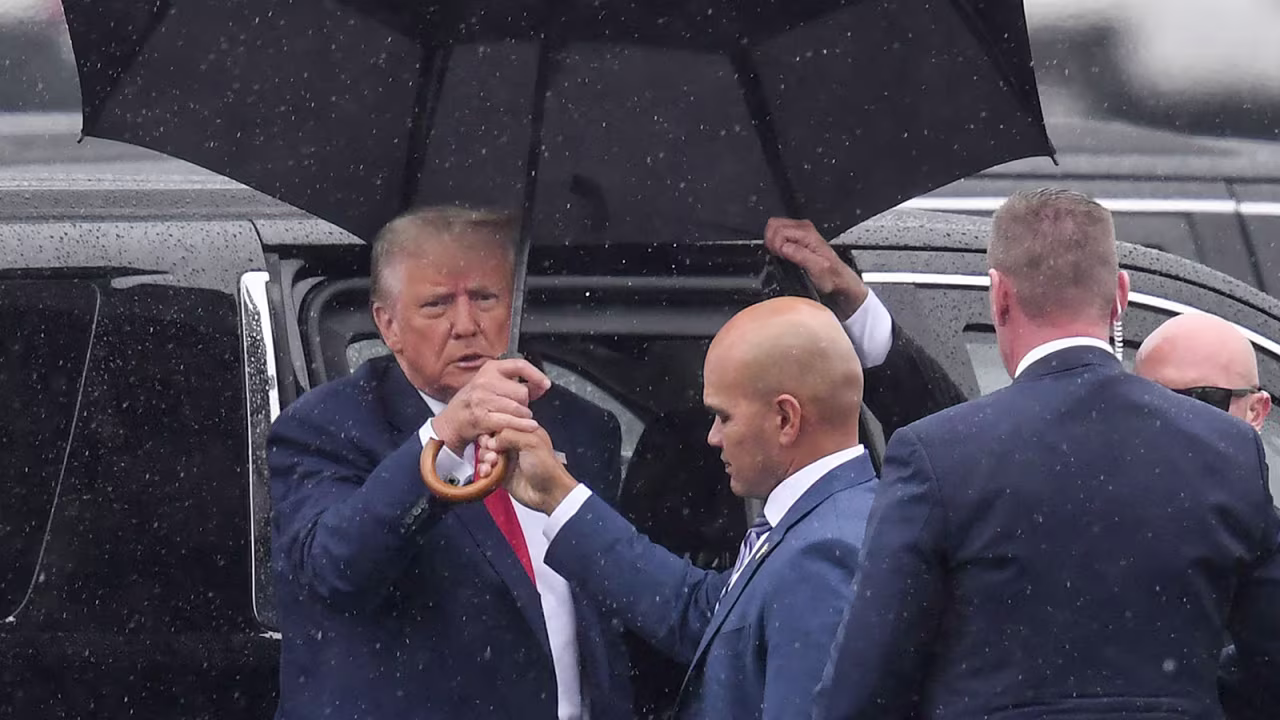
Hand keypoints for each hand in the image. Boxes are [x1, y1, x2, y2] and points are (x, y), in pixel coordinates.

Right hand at [432, 358, 551, 453]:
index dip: (536, 374)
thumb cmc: (474, 404)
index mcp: (490, 369)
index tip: (546, 384)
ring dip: (523, 416)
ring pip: (518, 407)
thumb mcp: (492, 387)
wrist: (451, 422)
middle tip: (518, 409)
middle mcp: (485, 381)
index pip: (519, 365)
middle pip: (522, 391)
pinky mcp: (481, 417)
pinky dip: (522, 425)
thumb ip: (517, 385)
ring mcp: (482, 399)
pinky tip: (529, 426)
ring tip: (518, 419)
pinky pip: (510, 420)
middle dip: (525, 403)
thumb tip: (541, 386)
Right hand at [478, 427, 578, 514]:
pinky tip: (487, 472)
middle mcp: (514, 444)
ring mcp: (508, 459)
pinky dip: (483, 470)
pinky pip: (486, 469)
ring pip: (486, 454)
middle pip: (490, 438)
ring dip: (484, 458)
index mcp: (524, 432)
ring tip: (492, 463)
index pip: (501, 424)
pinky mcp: (502, 474)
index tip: (489, 437)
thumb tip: (491, 439)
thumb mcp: (531, 442)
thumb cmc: (547, 467)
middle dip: (486, 445)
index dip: (492, 429)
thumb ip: (509, 435)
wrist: (549, 493)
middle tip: (492, 452)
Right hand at [764, 217, 867, 319]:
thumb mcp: (817, 268)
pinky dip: (776, 245)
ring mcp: (800, 231)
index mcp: (807, 233)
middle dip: (771, 242)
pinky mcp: (797, 237)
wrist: (838, 280)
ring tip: (782, 256)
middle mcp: (804, 228)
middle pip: (774, 225)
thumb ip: (800, 255)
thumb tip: (784, 248)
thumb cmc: (831, 276)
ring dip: (773, 243)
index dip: (775, 245)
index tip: (781, 257)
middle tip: (779, 256)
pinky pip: (778, 234)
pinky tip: (784, 255)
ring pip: (774, 228)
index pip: (778, 230)